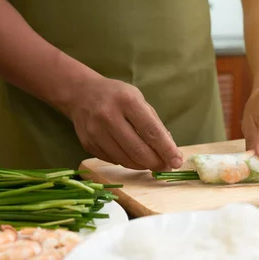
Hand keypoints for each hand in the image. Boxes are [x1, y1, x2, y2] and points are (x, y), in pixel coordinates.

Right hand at [68, 77, 182, 170]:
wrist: (81, 93)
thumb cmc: (117, 96)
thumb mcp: (139, 100)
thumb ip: (155, 124)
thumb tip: (169, 151)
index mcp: (127, 101)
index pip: (151, 131)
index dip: (166, 150)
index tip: (177, 161)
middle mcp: (109, 116)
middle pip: (138, 150)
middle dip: (156, 163)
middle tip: (166, 166)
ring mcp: (95, 131)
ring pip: (126, 160)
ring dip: (142, 165)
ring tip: (151, 161)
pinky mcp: (88, 144)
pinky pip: (113, 161)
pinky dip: (127, 161)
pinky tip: (131, 155)